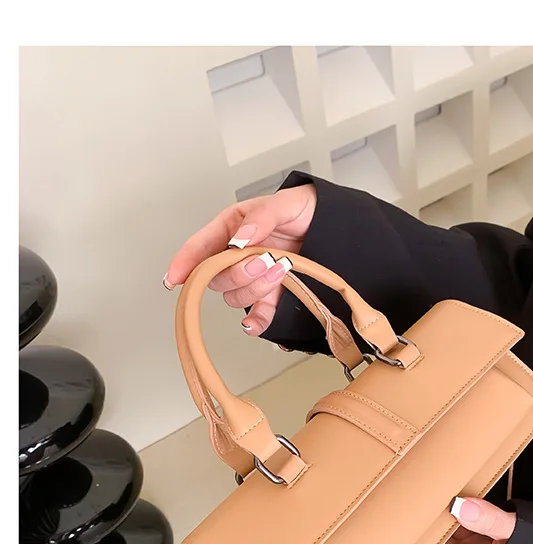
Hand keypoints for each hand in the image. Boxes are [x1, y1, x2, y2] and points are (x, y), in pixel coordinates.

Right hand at [164, 184, 316, 335]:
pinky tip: (255, 323)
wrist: (332, 225)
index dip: (184, 262)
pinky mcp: (271, 294)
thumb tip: (239, 239)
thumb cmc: (302, 209)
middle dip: (239, 273)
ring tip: (281, 267)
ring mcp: (252, 276)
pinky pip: (257, 314)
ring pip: (235, 295)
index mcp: (231, 229)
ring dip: (257, 287)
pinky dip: (256, 321)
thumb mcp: (282, 204)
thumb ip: (260, 219)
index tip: (174, 278)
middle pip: (217, 278)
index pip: (199, 247)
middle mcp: (236, 255)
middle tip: (265, 259)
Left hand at [399, 497, 516, 543]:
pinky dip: (445, 514)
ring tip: (407, 511)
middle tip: (388, 534)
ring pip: (438, 539)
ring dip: (428, 525)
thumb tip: (463, 507)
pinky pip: (452, 525)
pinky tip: (433, 501)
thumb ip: (490, 522)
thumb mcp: (516, 537)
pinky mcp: (472, 537)